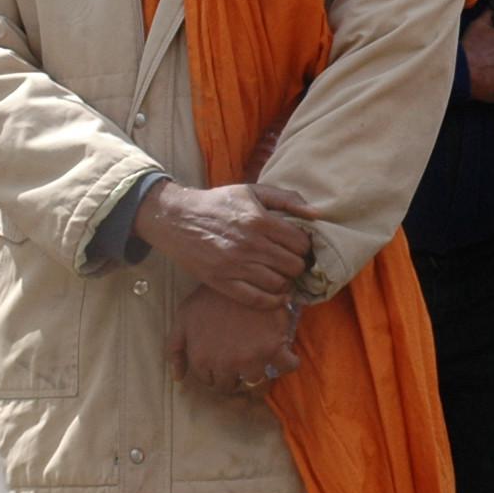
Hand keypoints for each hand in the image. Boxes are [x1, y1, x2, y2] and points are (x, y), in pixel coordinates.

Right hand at [141, 181, 316, 310]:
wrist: (176, 218)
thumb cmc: (218, 203)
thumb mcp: (252, 191)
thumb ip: (287, 198)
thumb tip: (317, 214)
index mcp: (259, 220)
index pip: (301, 243)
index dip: (306, 247)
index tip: (301, 248)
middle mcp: (250, 244)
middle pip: (293, 265)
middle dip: (298, 265)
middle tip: (293, 263)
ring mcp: (234, 265)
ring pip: (278, 283)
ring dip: (286, 282)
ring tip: (283, 276)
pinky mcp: (220, 281)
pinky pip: (256, 299)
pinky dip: (272, 301)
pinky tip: (277, 296)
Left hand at [171, 290, 300, 397]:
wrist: (239, 276)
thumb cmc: (209, 296)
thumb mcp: (183, 319)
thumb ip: (175, 349)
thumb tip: (179, 378)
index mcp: (202, 359)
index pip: (209, 381)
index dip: (215, 373)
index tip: (222, 363)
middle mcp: (226, 364)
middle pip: (231, 385)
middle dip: (234, 377)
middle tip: (240, 362)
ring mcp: (252, 358)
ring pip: (257, 380)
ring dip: (257, 373)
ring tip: (259, 359)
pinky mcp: (275, 347)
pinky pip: (288, 366)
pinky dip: (288, 363)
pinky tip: (284, 356)